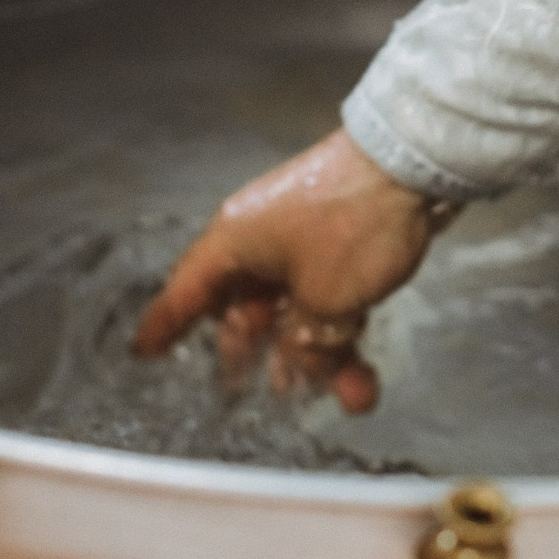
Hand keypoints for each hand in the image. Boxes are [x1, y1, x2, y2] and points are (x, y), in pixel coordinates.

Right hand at [134, 129, 453, 412]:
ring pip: (297, 313)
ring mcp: (301, 241)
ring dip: (318, 357)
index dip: (166, 326)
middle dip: (260, 358)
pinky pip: (329, 300)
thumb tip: (303, 369)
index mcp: (234, 245)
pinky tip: (363, 375)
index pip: (187, 292)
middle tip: (263, 394)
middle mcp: (260, 242)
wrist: (413, 161)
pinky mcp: (339, 242)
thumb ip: (306, 345)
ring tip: (346, 397)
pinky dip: (342, 334)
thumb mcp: (327, 301)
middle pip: (247, 312)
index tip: (144, 352)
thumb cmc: (353, 222)